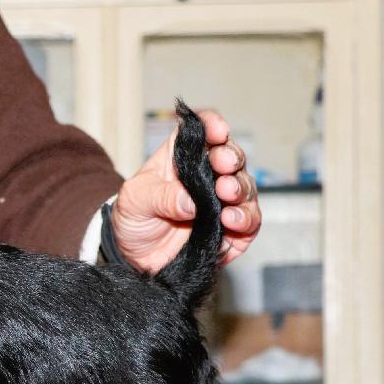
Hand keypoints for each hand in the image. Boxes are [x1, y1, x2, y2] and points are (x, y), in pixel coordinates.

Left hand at [111, 110, 260, 273]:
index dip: (213, 126)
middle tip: (223, 166)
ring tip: (226, 193)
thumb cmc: (134, 218)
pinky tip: (231, 219)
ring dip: (239, 188)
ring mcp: (223, 202)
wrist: (136, 257)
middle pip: (231, 155)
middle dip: (231, 158)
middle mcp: (208, 175)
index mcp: (183, 157)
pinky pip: (249, 221)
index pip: (202, 132)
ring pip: (245, 187)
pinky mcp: (234, 230)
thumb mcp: (135, 201)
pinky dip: (246, 218)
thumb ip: (160, 196)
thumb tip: (190, 201)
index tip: (217, 132)